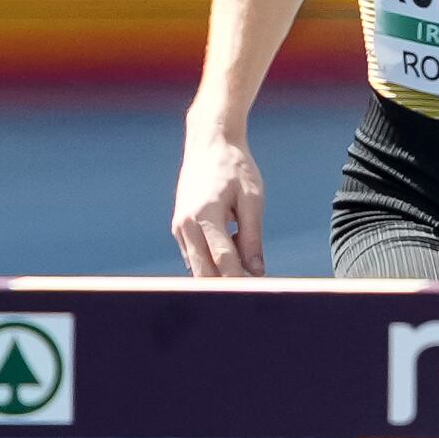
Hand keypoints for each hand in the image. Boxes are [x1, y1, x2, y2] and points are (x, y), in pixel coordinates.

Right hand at [171, 128, 268, 278]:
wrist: (209, 145)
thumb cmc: (235, 168)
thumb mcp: (252, 199)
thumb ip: (253, 236)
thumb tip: (257, 271)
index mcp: (205, 215)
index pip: (223, 259)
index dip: (241, 279)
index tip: (259, 292)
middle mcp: (185, 224)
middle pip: (205, 270)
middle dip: (228, 284)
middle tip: (253, 292)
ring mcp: (178, 227)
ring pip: (197, 267)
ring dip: (221, 272)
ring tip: (247, 260)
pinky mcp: (178, 228)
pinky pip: (195, 256)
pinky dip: (213, 260)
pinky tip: (234, 245)